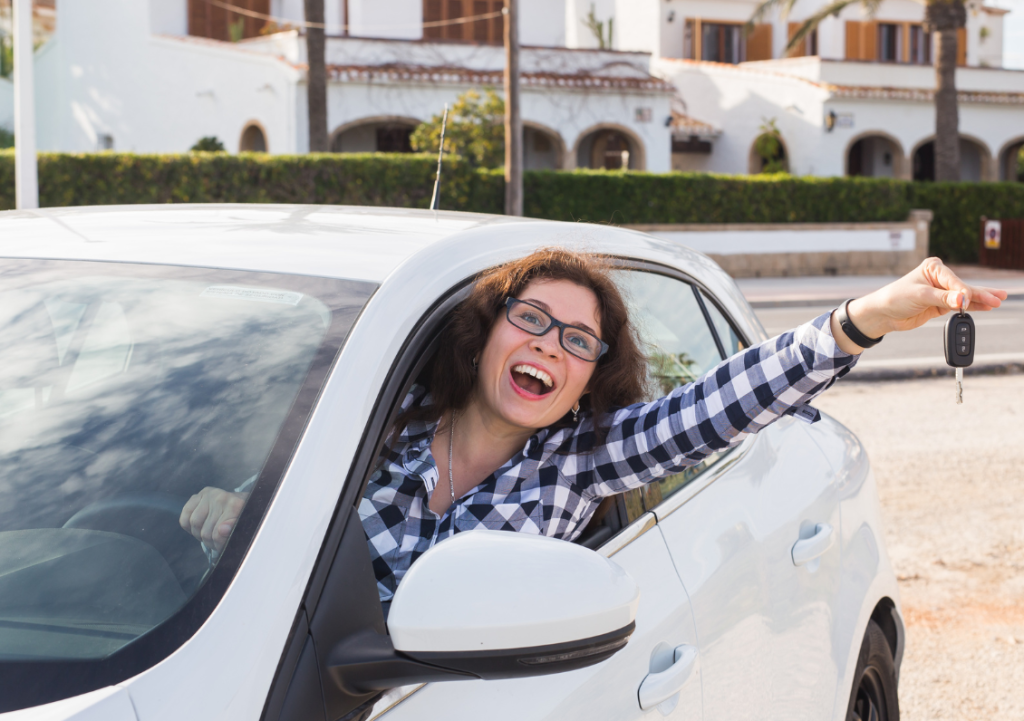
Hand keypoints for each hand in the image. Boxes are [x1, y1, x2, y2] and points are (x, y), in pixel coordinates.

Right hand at [179, 487, 248, 553]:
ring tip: (210, 532)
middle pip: (205, 532)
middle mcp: (222, 498)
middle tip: (218, 539)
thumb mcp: (242, 529)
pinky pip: (185, 518)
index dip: (220, 544)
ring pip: (194, 524)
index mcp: (236, 506)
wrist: (240, 504)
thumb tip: (222, 529)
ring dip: (200, 534)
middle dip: (210, 541)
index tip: (226, 543)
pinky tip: (201, 525)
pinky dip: (189, 526)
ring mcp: (208, 495)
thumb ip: (233, 531)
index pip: (219, 534)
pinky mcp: (197, 496)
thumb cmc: (240, 519)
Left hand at [831, 258, 1007, 354]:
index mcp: (933, 268)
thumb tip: (962, 300)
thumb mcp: (919, 296)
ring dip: (980, 300)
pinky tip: (985, 307)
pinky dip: (972, 307)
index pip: (953, 280)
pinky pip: (960, 306)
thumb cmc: (895, 298)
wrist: (883, 313)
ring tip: (998, 301)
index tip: (967, 300)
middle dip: (981, 293)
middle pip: (964, 286)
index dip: (962, 291)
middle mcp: (939, 278)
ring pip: (965, 296)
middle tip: (999, 298)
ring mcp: (941, 292)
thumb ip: (942, 299)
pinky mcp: (941, 305)